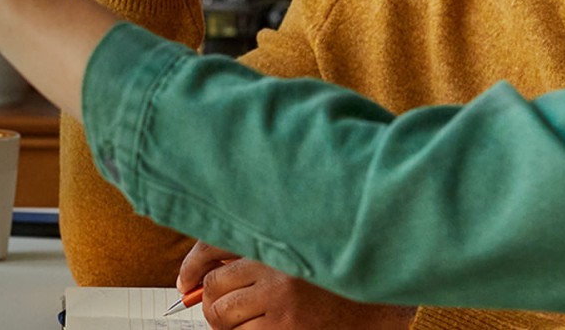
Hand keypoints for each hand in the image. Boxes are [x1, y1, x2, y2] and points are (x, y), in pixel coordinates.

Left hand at [179, 242, 413, 329]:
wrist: (377, 302)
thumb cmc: (334, 273)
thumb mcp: (295, 249)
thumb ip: (256, 251)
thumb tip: (201, 276)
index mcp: (277, 242)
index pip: (213, 252)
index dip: (194, 270)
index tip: (187, 283)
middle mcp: (276, 270)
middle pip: (214, 290)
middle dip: (211, 302)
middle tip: (220, 307)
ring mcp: (282, 304)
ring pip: (224, 318)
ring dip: (227, 323)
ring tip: (247, 320)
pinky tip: (264, 328)